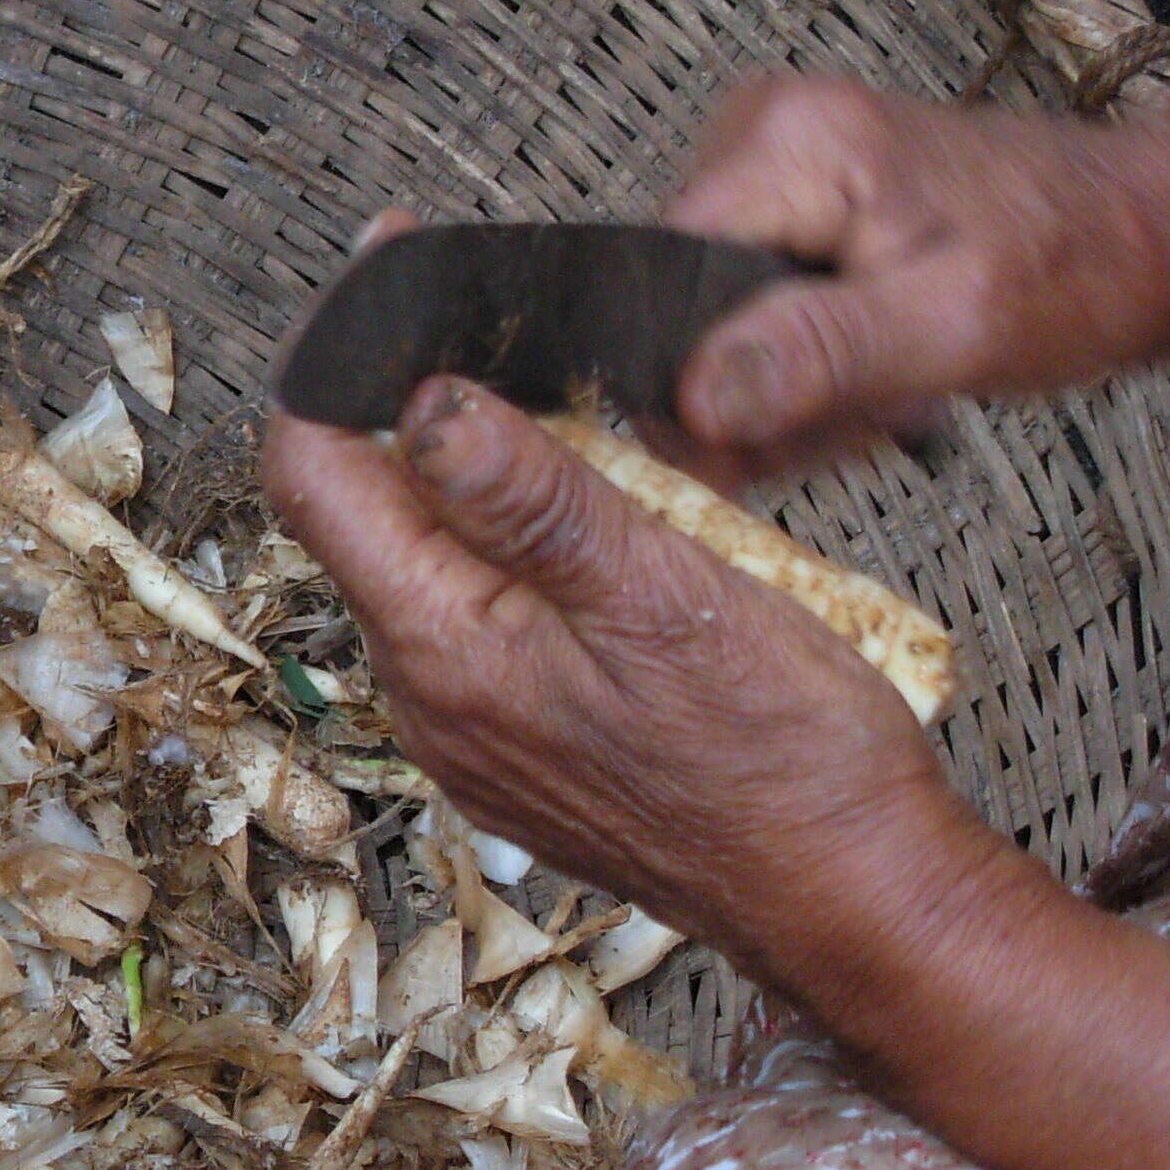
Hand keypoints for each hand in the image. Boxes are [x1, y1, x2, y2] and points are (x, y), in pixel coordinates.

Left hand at [260, 376, 992, 996]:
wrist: (854, 901)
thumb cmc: (785, 763)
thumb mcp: (663, 595)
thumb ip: (532, 496)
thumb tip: (422, 403)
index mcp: (441, 647)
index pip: (314, 472)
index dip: (336, 358)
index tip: (388, 268)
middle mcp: (427, 694)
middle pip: (361, 509)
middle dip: (405, 404)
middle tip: (485, 318)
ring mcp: (468, 726)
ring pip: (426, 558)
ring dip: (471, 475)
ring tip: (562, 408)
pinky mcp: (518, 742)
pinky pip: (481, 613)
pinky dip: (513, 545)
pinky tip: (592, 513)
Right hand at [663, 76, 1169, 480]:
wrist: (1149, 229)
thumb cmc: (1080, 266)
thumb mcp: (954, 327)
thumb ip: (819, 355)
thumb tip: (691, 401)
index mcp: (790, 141)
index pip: (661, 275)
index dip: (692, 371)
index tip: (757, 438)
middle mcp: (765, 126)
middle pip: (681, 295)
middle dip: (753, 380)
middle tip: (854, 414)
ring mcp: (776, 152)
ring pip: (711, 307)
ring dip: (781, 374)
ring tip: (876, 389)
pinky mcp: (793, 185)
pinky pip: (748, 291)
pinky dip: (800, 347)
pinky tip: (865, 362)